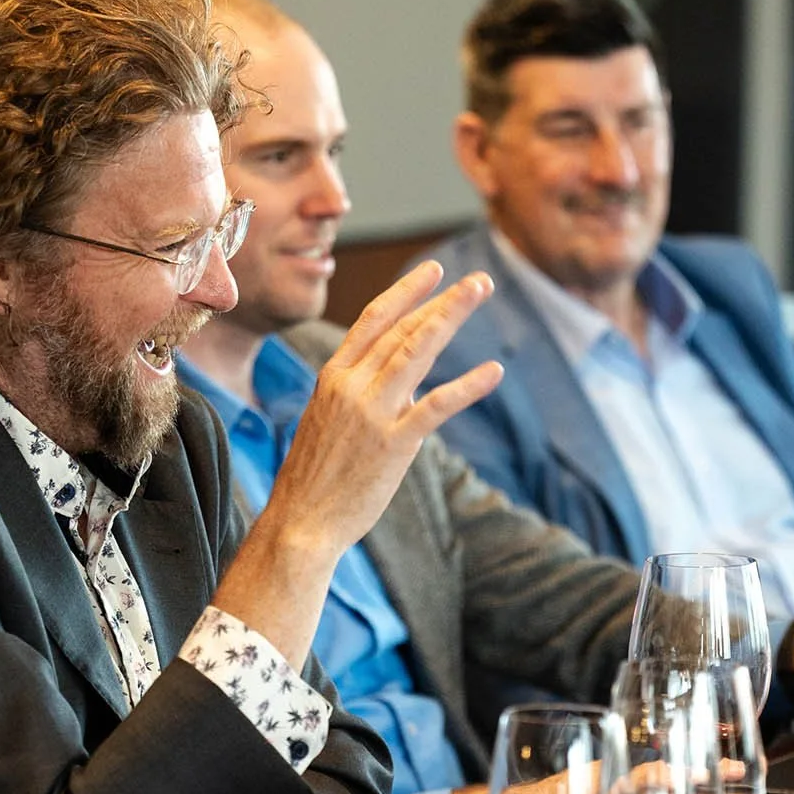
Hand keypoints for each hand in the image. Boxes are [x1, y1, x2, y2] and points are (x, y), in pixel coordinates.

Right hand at [260, 262, 501, 556]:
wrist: (300, 521)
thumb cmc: (315, 477)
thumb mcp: (328, 421)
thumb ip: (364, 395)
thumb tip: (408, 386)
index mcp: (332, 378)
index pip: (372, 321)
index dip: (405, 293)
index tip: (432, 272)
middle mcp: (350, 387)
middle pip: (402, 330)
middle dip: (442, 300)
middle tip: (478, 281)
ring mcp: (371, 413)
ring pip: (417, 352)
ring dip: (451, 317)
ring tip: (481, 293)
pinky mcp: (392, 444)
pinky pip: (436, 407)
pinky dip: (467, 386)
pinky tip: (494, 371)